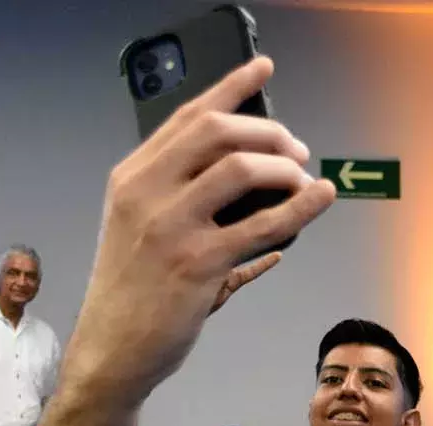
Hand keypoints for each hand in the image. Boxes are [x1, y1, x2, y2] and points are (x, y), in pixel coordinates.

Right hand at [57, 57, 332, 405]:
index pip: (187, 116)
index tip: (263, 69)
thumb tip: (258, 198)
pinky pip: (263, 224)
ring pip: (240, 168)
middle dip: (268, 130)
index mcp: (132, 178)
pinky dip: (301, 206)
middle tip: (296, 148)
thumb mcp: (143, 232)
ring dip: (285, 167)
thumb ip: (190, 204)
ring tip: (306, 179)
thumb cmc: (135, 294)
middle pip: (217, 131)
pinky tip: (319, 198)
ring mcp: (169, 226)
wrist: (113, 350)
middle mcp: (145, 193)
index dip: (230, 87)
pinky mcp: (197, 263)